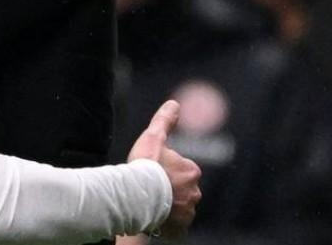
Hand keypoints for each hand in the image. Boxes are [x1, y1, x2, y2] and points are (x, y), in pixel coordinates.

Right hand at [127, 100, 202, 240]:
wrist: (137, 196)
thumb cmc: (144, 166)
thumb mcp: (153, 138)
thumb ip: (164, 121)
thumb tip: (174, 104)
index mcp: (191, 170)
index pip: (181, 169)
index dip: (165, 169)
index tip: (152, 172)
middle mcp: (194, 191)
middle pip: (181, 188)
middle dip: (169, 188)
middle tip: (150, 187)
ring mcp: (188, 210)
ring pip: (179, 205)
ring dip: (168, 204)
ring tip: (150, 202)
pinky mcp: (181, 226)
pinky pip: (176, 223)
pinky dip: (168, 221)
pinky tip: (155, 216)